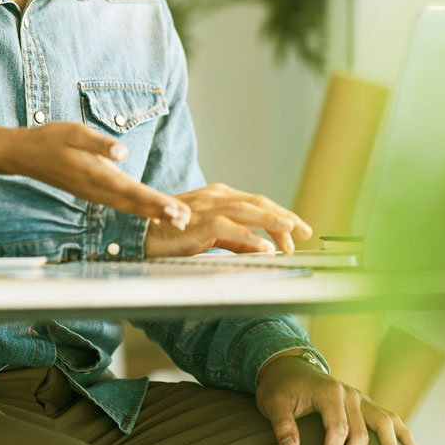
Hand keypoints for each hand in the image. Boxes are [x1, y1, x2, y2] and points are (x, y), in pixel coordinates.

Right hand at [0, 123, 191, 226]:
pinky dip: (139, 210)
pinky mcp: (93, 192)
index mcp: (95, 174)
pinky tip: (152, 213)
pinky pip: (121, 204)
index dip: (155, 201)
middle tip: (186, 220)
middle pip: (134, 204)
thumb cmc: (50, 139)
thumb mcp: (74, 132)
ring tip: (177, 220)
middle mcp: (96, 189)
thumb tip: (122, 152)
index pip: (132, 190)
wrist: (25, 155)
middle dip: (161, 212)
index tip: (175, 209)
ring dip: (153, 213)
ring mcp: (94, 194)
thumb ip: (99, 142)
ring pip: (129, 207)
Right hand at [144, 183, 311, 256]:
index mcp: (219, 197)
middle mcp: (216, 197)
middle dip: (285, 216)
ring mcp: (207, 208)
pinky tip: (265, 248)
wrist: (139, 235)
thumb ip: (235, 239)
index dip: (279, 216)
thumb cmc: (171, 234)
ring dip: (273, 221)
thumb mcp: (209, 236)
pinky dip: (249, 237)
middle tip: (305, 231)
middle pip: (258, 203)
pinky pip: (229, 229)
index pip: (257, 203)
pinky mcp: (198, 223)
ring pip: (248, 210)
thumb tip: (263, 246)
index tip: (296, 232)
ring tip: (293, 232)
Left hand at [254, 355, 419, 444]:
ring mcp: (360, 398)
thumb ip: (282, 425)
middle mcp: (349, 394)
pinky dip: (402, 433)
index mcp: (329, 392)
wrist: (288, 367)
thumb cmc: (280, 388)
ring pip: (383, 422)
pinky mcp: (365, 404)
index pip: (337, 427)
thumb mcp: (272, 403)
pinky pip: (389, 417)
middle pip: (360, 431)